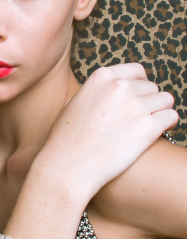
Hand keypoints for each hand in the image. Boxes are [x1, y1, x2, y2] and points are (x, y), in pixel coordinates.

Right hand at [33, 63, 176, 204]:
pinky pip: (172, 117)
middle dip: (148, 102)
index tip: (138, 99)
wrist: (68, 167)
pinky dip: (168, 125)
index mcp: (102, 77)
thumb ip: (91, 93)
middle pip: (151, 87)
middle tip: (138, 120)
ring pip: (166, 100)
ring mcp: (135, 106)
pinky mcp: (148, 128)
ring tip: (148, 127)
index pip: (136, 71)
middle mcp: (120, 86)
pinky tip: (156, 134)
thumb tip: (100, 93)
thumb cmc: (66, 140)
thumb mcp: (72, 104)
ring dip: (159, 112)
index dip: (140, 86)